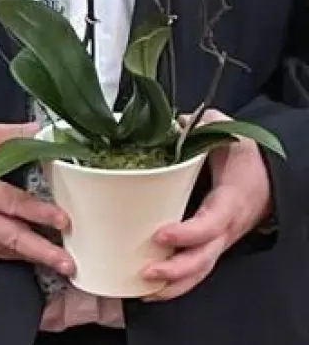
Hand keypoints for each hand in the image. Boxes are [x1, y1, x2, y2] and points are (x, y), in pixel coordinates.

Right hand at [0, 122, 74, 274]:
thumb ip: (5, 134)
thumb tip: (37, 129)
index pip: (15, 204)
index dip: (40, 213)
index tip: (63, 220)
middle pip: (14, 237)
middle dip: (43, 252)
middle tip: (67, 263)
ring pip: (4, 249)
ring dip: (31, 257)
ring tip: (56, 265)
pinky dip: (9, 256)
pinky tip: (25, 256)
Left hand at [141, 111, 272, 300]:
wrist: (269, 176)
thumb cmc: (245, 158)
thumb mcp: (228, 135)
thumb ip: (204, 125)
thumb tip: (176, 122)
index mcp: (230, 201)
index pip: (211, 223)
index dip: (188, 233)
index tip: (161, 233)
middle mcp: (225, 227)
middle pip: (204, 258)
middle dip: (176, 270)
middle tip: (147, 271)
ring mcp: (219, 240)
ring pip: (200, 270)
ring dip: (173, 284)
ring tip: (143, 290)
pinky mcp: (210, 245)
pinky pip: (196, 269)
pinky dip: (176, 284)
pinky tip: (150, 290)